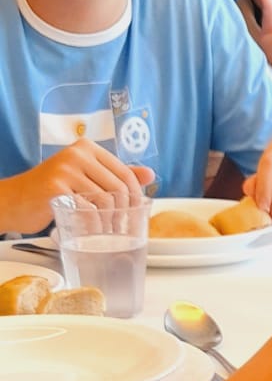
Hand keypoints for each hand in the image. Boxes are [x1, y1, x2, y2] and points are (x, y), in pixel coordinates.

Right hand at [0, 142, 153, 234]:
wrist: (13, 201)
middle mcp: (77, 154)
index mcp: (87, 148)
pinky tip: (90, 232)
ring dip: (110, 221)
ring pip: (105, 199)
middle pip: (118, 187)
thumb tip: (150, 174)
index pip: (125, 173)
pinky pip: (87, 210)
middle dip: (125, 212)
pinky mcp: (55, 188)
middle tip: (121, 227)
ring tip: (107, 232)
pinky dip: (93, 226)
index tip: (135, 213)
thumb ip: (114, 174)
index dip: (135, 196)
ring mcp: (66, 170)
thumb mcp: (84, 178)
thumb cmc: (50, 191)